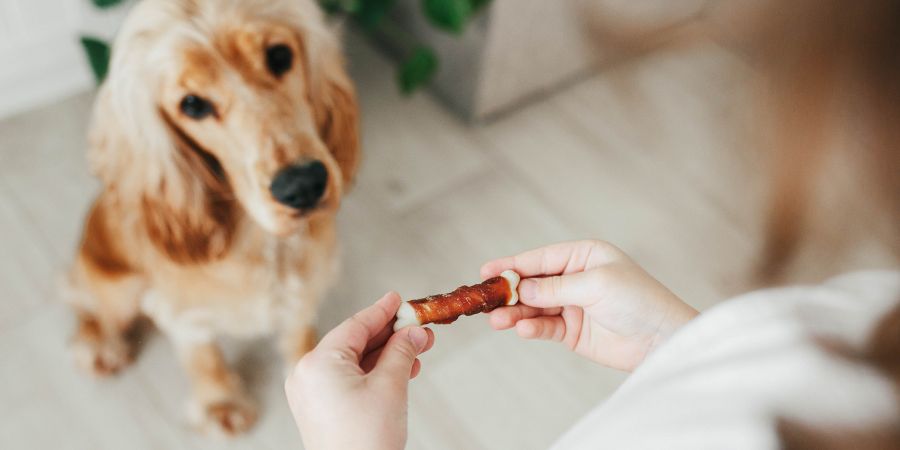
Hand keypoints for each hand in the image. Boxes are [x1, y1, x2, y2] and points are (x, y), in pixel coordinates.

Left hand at [285, 292, 434, 449]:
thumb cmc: (367, 440)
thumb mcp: (391, 386)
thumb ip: (401, 351)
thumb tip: (414, 332)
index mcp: (318, 362)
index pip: (355, 326)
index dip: (382, 311)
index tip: (399, 299)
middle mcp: (308, 374)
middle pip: (354, 343)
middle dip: (391, 336)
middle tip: (420, 328)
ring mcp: (312, 393)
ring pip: (354, 363)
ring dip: (386, 356)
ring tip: (419, 351)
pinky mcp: (320, 410)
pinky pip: (348, 380)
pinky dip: (374, 374)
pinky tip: (401, 370)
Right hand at [482, 240, 697, 370]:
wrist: (662, 339)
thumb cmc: (639, 301)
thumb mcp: (596, 285)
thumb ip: (556, 287)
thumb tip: (522, 288)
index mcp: (584, 256)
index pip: (540, 258)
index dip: (512, 265)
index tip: (486, 271)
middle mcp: (575, 278)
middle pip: (532, 283)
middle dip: (510, 292)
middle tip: (487, 300)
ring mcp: (572, 306)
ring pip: (534, 307)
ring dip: (515, 313)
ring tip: (498, 320)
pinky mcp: (572, 332)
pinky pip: (544, 327)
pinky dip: (531, 328)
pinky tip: (522, 329)